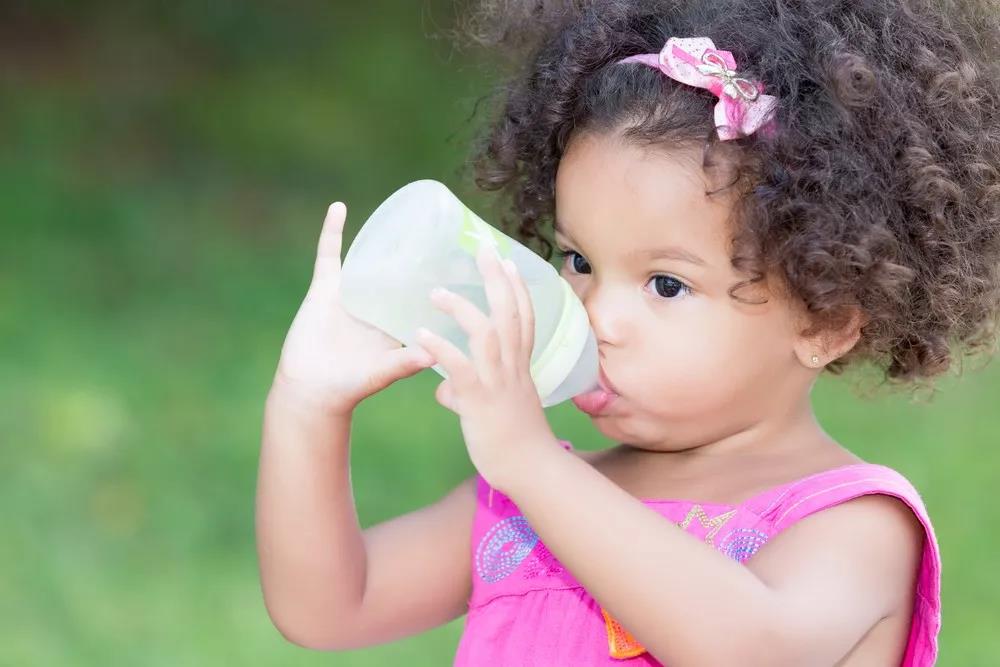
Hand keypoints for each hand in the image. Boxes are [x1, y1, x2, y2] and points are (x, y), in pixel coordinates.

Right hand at [273, 202, 434, 415]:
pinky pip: (329, 255)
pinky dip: (332, 232)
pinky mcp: (325, 289)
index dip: (444, 282)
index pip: (426, 296)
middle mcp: (378, 305)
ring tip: (403, 211)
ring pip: (370, 259)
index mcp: (398, 323)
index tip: (465, 262)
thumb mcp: (383, 373)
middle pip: (402, 273)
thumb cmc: (351, 387)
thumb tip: (434, 354)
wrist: (310, 392)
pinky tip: (339, 208)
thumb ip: (404, 362)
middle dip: (420, 254)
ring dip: (383, 237)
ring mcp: (352, 294)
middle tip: (443, 228)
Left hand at [416, 245, 560, 491]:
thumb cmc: (513, 443)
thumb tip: (443, 390)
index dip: (517, 288)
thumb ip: (466, 392)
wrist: (530, 471)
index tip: (509, 261)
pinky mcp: (480, 402)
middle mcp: (512, 368)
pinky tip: (420, 334)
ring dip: (463, 309)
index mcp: (519, 367)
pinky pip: (460, 369)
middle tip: (483, 248)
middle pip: (509, 313)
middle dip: (496, 279)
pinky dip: (440, 348)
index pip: (523, 319)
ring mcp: (498, 383)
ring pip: (487, 335)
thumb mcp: (494, 410)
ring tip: (436, 292)